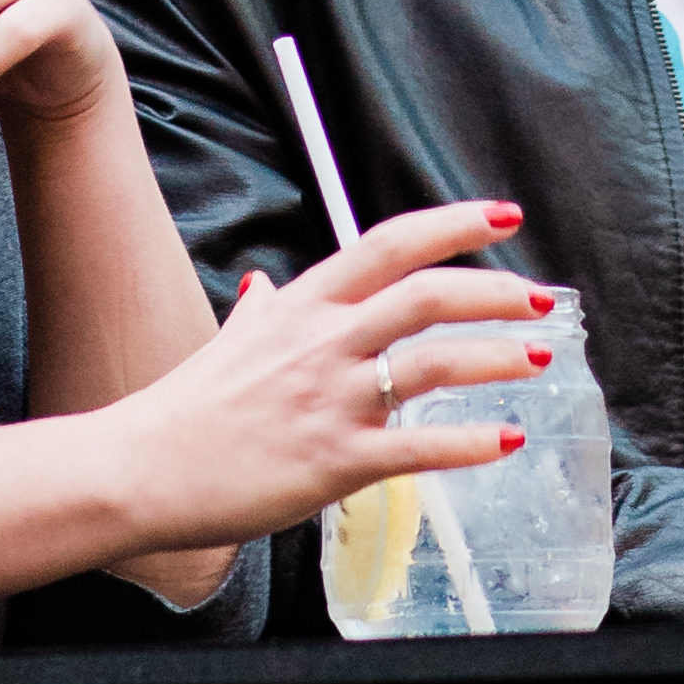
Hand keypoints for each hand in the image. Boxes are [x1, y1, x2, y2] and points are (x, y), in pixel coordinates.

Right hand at [102, 209, 541, 551]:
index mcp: (305, 305)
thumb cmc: (186, 409)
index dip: (454, 224)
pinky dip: (469, 443)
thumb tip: (265, 287)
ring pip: (432, 363)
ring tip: (539, 360)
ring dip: (495, 359)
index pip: (391, 244)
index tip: (504, 216)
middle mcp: (324, 342)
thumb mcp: (229, 340)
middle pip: (428, 295)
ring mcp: (331, 400)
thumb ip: (260, 312)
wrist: (140, 468)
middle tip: (543, 299)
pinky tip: (505, 440)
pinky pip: (417, 447)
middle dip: (496, 292)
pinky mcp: (334, 461)